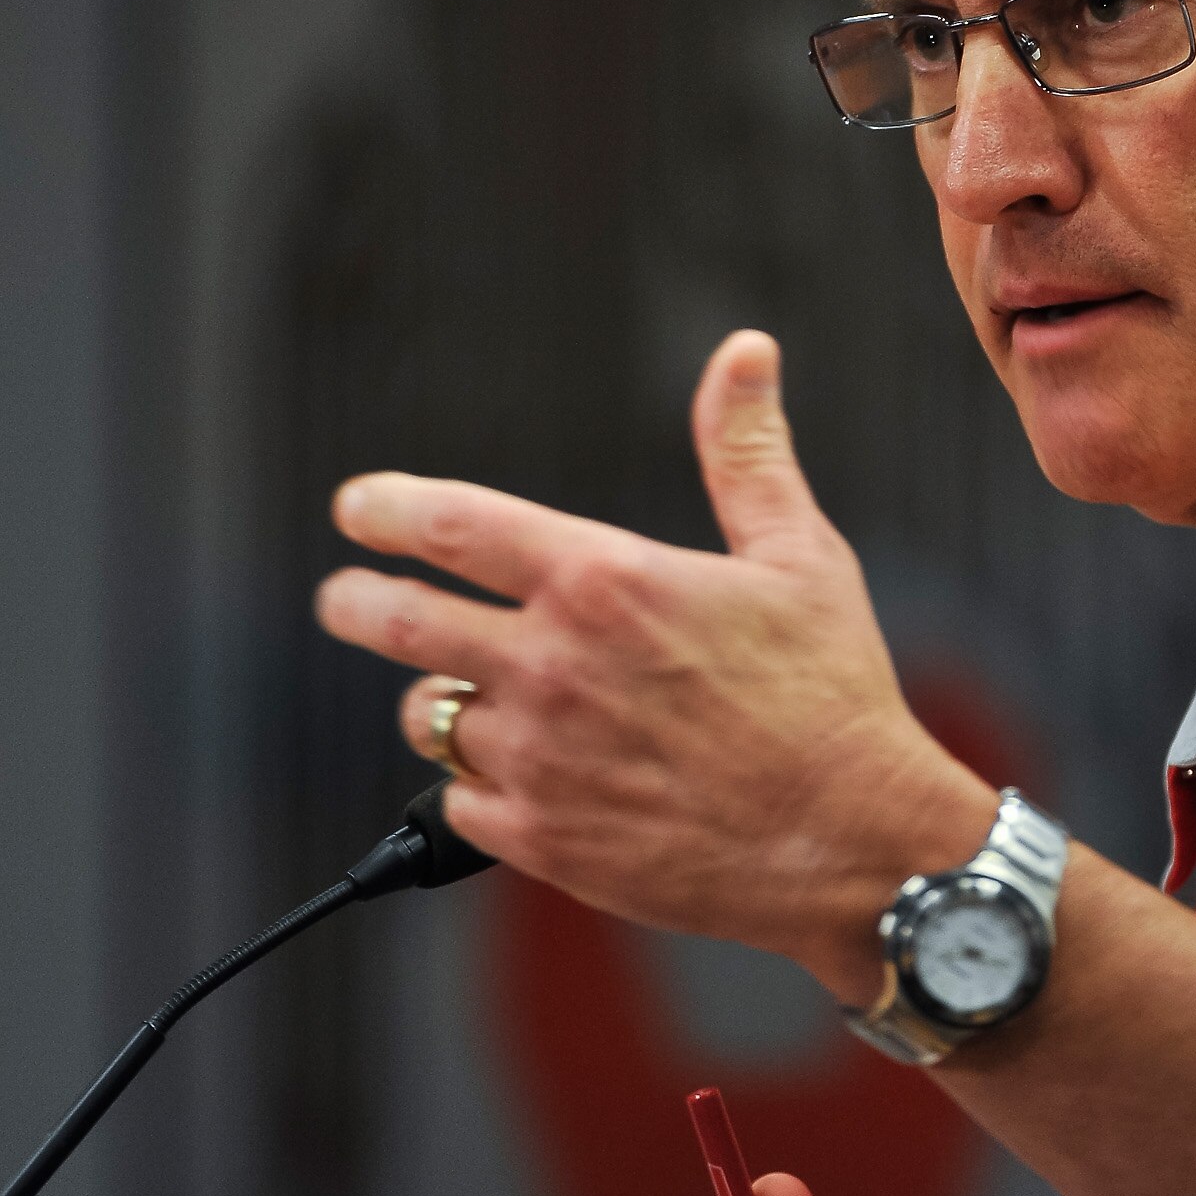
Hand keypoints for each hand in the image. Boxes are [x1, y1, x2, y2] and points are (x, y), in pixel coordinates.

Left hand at [312, 331, 995, 996]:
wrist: (852, 842)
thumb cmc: (831, 693)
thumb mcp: (797, 552)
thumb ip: (746, 448)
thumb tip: (744, 353)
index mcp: (605, 582)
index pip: (454, 525)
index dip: (388, 508)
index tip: (357, 506)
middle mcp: (554, 666)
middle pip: (403, 621)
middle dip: (356, 601)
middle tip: (343, 596)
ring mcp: (540, 760)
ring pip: (430, 717)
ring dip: (434, 697)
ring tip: (454, 692)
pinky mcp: (544, 841)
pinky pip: (460, 802)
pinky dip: (472, 782)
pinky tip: (508, 772)